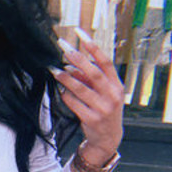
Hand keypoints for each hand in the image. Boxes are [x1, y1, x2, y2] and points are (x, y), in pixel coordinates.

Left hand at [53, 35, 123, 162]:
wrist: (108, 138)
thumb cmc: (104, 109)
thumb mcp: (103, 93)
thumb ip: (90, 79)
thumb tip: (70, 65)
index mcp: (117, 85)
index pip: (106, 62)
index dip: (92, 47)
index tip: (79, 33)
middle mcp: (112, 96)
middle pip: (93, 73)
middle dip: (77, 59)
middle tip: (63, 48)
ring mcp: (102, 109)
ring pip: (80, 89)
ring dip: (65, 78)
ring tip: (54, 70)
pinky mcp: (91, 119)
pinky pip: (74, 103)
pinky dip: (65, 95)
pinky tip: (60, 90)